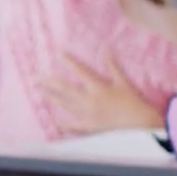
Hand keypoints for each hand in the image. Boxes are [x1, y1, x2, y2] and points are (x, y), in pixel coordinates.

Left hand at [39, 55, 161, 134]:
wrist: (141, 126)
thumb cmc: (134, 103)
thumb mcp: (124, 83)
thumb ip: (112, 66)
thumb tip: (106, 48)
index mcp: (98, 88)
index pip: (80, 71)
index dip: (68, 61)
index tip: (58, 53)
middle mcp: (89, 100)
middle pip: (65, 88)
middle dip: (49, 81)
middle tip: (35, 76)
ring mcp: (87, 114)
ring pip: (65, 104)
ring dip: (51, 97)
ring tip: (40, 91)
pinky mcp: (89, 127)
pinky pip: (72, 126)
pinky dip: (63, 124)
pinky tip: (54, 121)